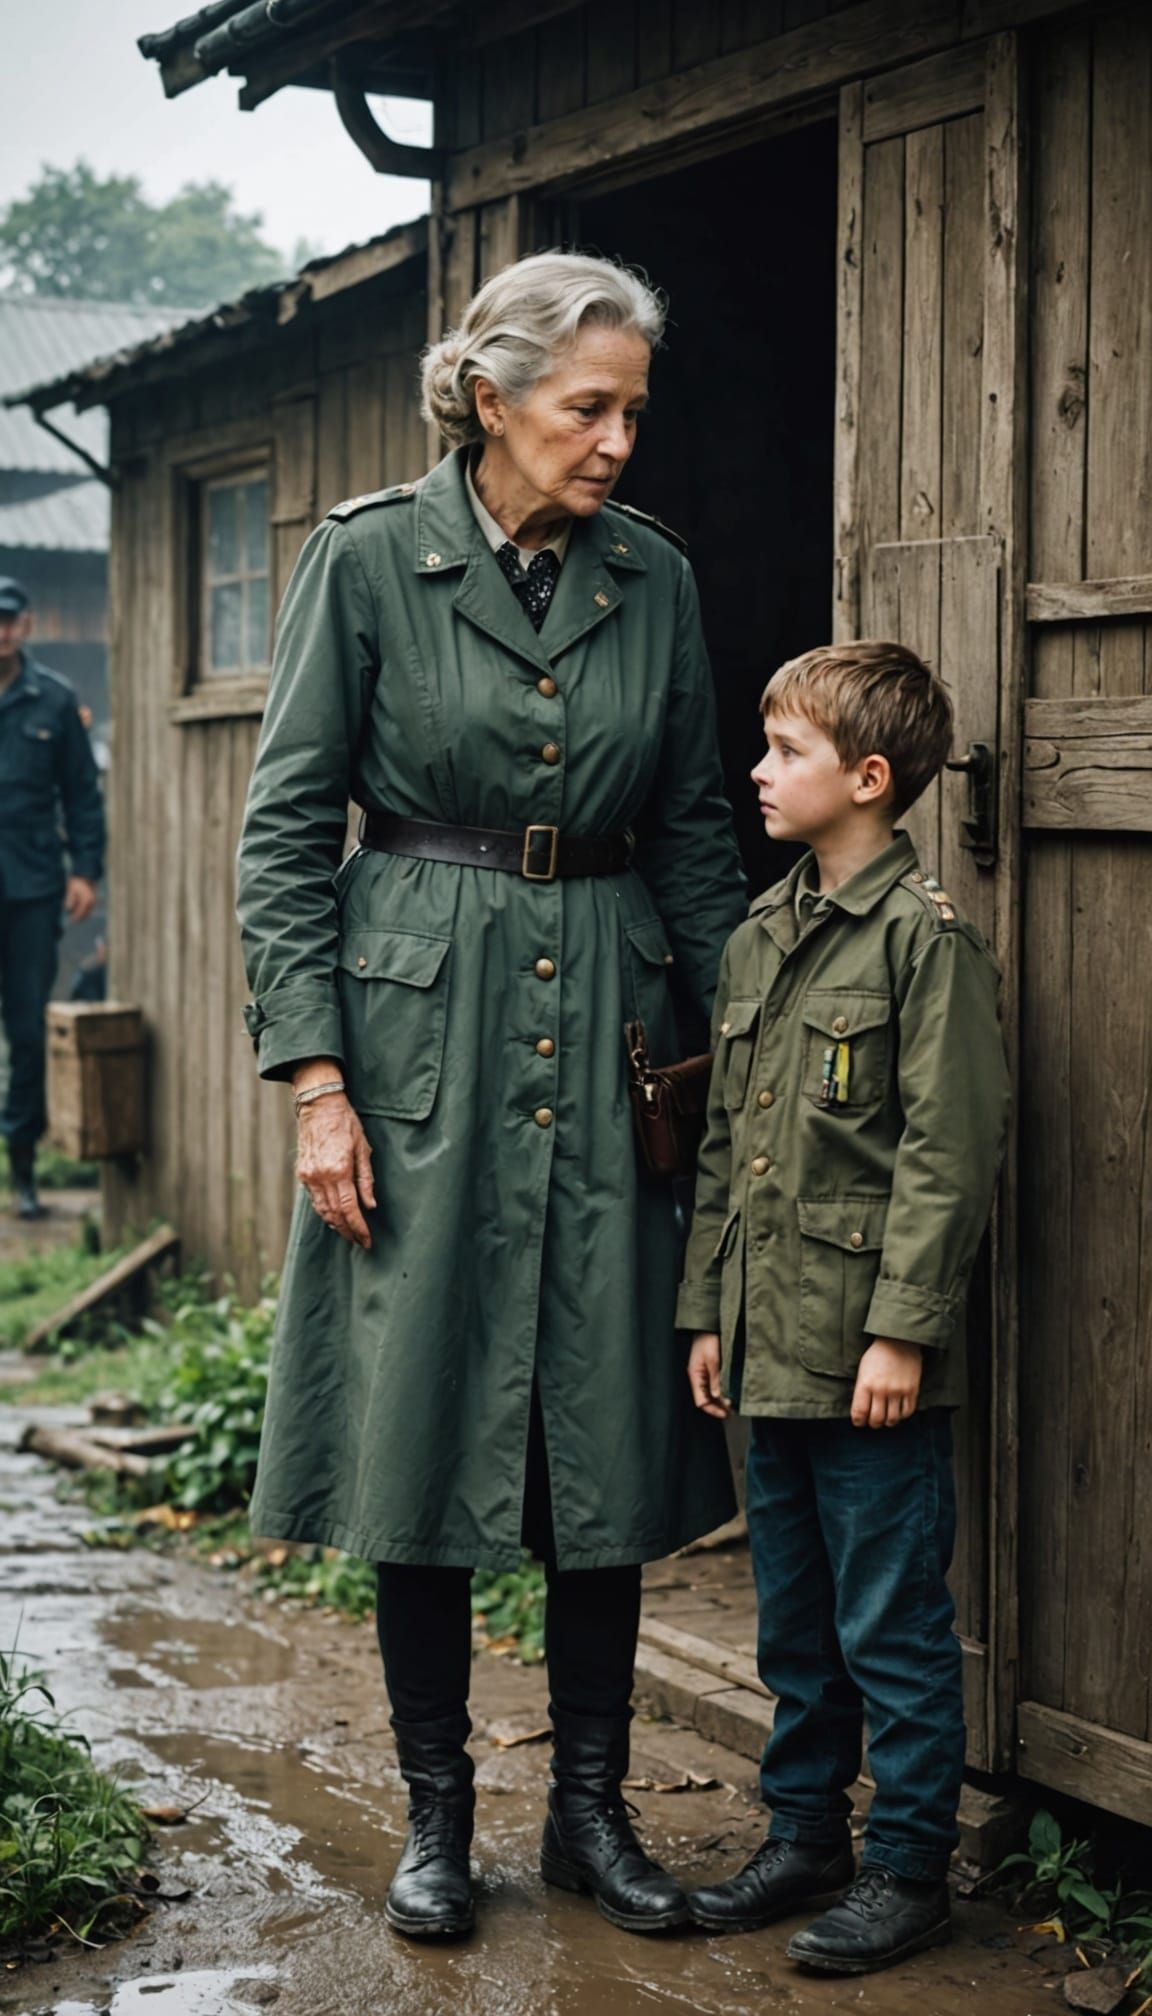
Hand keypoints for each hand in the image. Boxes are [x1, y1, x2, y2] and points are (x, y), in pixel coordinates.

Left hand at [64, 876, 96, 922]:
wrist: (84, 876)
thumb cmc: (76, 883)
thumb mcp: (71, 890)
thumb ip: (70, 899)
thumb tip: (68, 909)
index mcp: (86, 899)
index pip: (80, 911)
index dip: (75, 917)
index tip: (70, 920)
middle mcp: (91, 901)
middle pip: (85, 914)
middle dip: (79, 918)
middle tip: (72, 921)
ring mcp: (93, 901)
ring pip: (88, 912)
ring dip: (82, 916)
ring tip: (75, 918)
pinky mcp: (93, 901)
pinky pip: (89, 909)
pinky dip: (85, 912)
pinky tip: (79, 913)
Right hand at [294, 1071, 376, 1248]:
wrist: (318, 1105)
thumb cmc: (345, 1122)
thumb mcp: (363, 1148)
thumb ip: (366, 1179)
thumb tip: (370, 1205)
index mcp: (339, 1169)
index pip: (349, 1208)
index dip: (358, 1227)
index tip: (366, 1240)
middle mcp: (321, 1176)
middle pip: (334, 1214)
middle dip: (348, 1231)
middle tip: (360, 1242)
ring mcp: (309, 1176)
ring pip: (322, 1210)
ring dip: (335, 1225)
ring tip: (349, 1233)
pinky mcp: (302, 1173)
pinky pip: (314, 1200)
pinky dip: (324, 1212)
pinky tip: (334, 1217)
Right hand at [688, 1332, 729, 1417]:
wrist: (709, 1324)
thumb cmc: (708, 1338)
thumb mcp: (713, 1359)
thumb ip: (715, 1378)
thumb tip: (719, 1396)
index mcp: (694, 1375)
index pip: (701, 1401)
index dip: (713, 1410)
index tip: (725, 1414)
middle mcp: (698, 1376)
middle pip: (706, 1398)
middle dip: (718, 1406)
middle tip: (733, 1411)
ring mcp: (704, 1373)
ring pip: (711, 1392)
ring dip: (721, 1398)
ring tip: (734, 1404)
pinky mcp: (711, 1368)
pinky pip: (715, 1384)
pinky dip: (722, 1389)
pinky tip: (731, 1392)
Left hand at [851, 1338, 921, 1428]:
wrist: (899, 1341)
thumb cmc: (878, 1355)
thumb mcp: (863, 1369)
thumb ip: (862, 1389)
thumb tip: (861, 1410)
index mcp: (866, 1384)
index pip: (859, 1412)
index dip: (858, 1421)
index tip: (859, 1422)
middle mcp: (881, 1390)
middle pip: (876, 1419)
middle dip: (873, 1424)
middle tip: (873, 1422)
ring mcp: (898, 1391)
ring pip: (892, 1419)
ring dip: (888, 1422)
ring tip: (886, 1419)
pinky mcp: (912, 1390)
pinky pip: (907, 1412)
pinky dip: (902, 1416)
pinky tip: (898, 1412)